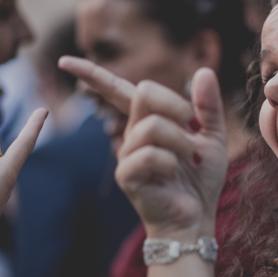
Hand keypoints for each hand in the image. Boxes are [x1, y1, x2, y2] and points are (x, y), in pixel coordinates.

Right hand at [59, 57, 227, 238]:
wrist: (197, 216)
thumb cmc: (200, 178)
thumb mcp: (212, 136)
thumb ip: (208, 105)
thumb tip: (204, 70)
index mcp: (148, 119)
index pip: (117, 90)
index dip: (92, 74)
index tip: (65, 61)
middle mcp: (132, 133)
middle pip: (144, 92)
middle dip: (177, 105)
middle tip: (192, 128)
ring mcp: (126, 154)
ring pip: (152, 126)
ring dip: (181, 141)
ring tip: (188, 159)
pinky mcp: (126, 175)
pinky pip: (149, 154)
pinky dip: (171, 161)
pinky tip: (174, 173)